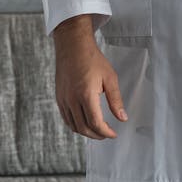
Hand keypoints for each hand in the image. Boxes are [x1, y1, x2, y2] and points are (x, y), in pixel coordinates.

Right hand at [53, 15, 126, 139]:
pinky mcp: (59, 97)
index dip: (105, 132)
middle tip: (107, 134)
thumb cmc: (92, 59)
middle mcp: (72, 99)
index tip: (113, 133)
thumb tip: (122, 118)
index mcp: (86, 95)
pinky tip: (84, 123)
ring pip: (73, 126)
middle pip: (84, 128)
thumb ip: (116, 100)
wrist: (72, 46)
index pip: (95, 123)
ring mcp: (63, 99)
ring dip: (86, 132)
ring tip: (97, 130)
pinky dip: (75, 125)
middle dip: (97, 135)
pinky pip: (66, 118)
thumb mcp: (110, 78)